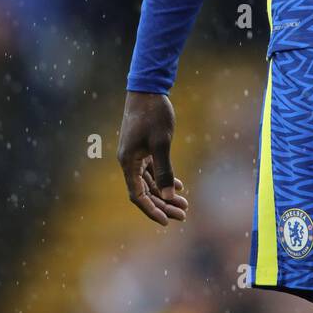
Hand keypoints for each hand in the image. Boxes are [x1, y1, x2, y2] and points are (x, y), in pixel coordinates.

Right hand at [117, 91, 187, 225]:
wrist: (147, 90)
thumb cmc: (153, 115)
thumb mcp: (162, 143)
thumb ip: (164, 170)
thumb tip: (167, 196)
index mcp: (128, 163)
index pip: (138, 195)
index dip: (151, 210)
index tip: (166, 222)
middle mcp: (129, 162)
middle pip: (145, 191)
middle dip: (163, 205)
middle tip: (183, 215)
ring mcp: (135, 155)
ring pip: (150, 181)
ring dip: (165, 194)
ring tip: (184, 205)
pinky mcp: (142, 148)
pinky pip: (152, 170)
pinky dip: (164, 179)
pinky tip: (178, 187)